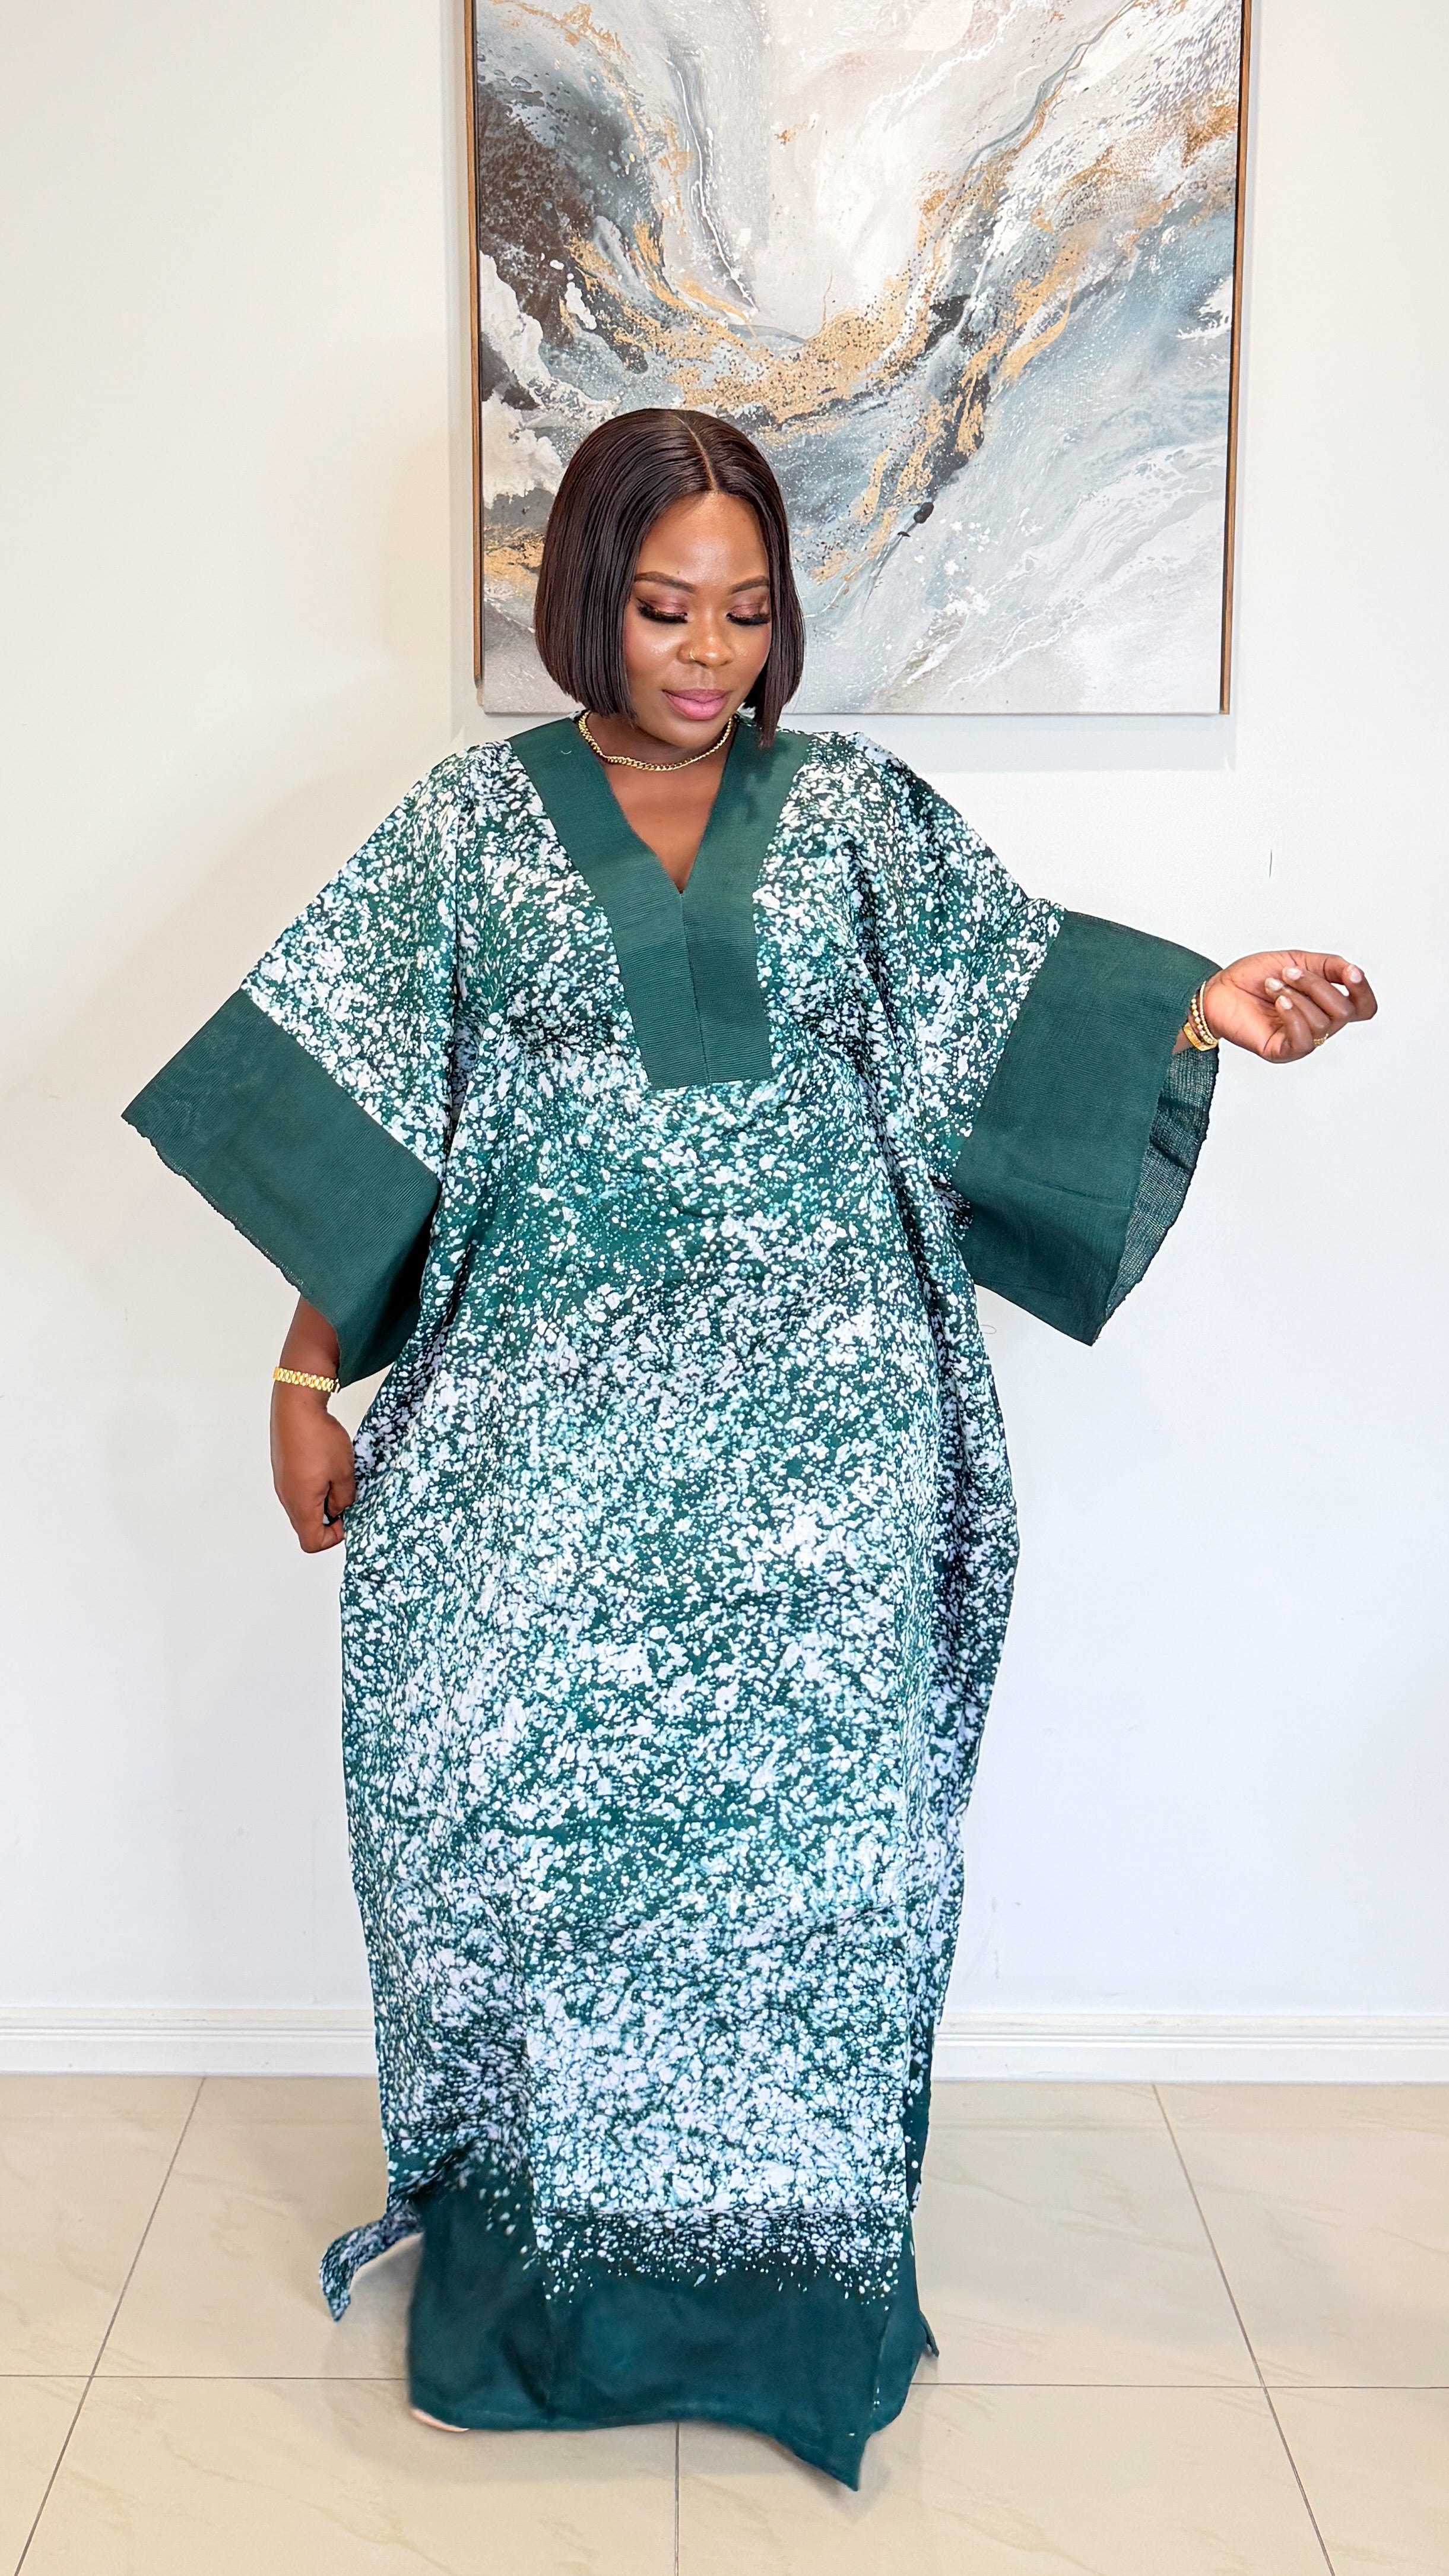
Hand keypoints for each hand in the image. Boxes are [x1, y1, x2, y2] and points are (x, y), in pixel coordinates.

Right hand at [270, 1384, 355, 1551]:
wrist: (296, 1406)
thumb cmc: (317, 1436)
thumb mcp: (344, 1472)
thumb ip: (344, 1498)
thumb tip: (339, 1509)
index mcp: (301, 1504)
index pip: (312, 1542)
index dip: (333, 1537)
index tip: (348, 1518)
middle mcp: (287, 1497)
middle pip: (306, 1526)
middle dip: (329, 1518)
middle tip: (346, 1497)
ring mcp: (283, 1483)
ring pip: (303, 1507)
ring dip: (322, 1500)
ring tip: (337, 1478)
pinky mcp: (283, 1470)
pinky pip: (299, 1489)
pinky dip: (314, 1487)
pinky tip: (326, 1466)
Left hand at [1200, 952, 1377, 1062]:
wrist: (1219, 988)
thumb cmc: (1254, 977)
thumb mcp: (1298, 961)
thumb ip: (1330, 966)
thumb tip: (1355, 972)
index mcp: (1326, 1004)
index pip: (1364, 1008)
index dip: (1363, 991)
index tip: (1350, 972)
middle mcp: (1319, 1025)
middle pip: (1344, 1011)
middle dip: (1317, 985)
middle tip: (1287, 973)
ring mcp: (1301, 1041)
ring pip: (1324, 1024)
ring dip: (1298, 996)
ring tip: (1273, 985)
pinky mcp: (1282, 1052)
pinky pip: (1303, 1040)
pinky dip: (1293, 1014)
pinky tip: (1278, 1002)